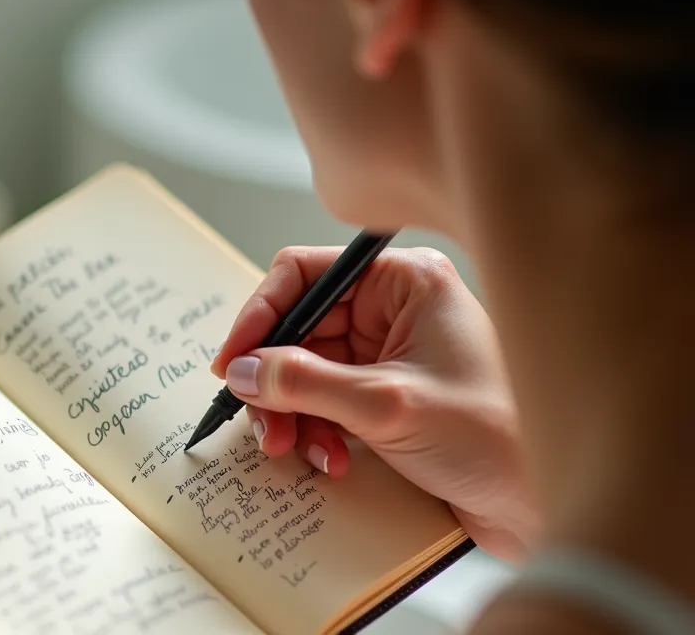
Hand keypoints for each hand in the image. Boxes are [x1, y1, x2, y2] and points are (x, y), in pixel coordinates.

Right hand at [212, 246, 538, 560]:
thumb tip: (247, 370)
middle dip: (276, 381)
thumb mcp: (387, 405)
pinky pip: (326, 403)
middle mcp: (396, 310)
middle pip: (298, 329)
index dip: (260, 316)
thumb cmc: (499, 438)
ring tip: (298, 449)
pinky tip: (331, 460)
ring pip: (306, 371)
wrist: (545, 504)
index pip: (303, 274)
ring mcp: (392, 354)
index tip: (234, 363)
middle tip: (265, 423)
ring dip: (294, 414)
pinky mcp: (389, 397)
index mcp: (405, 283)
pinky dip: (317, 432)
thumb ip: (306, 383)